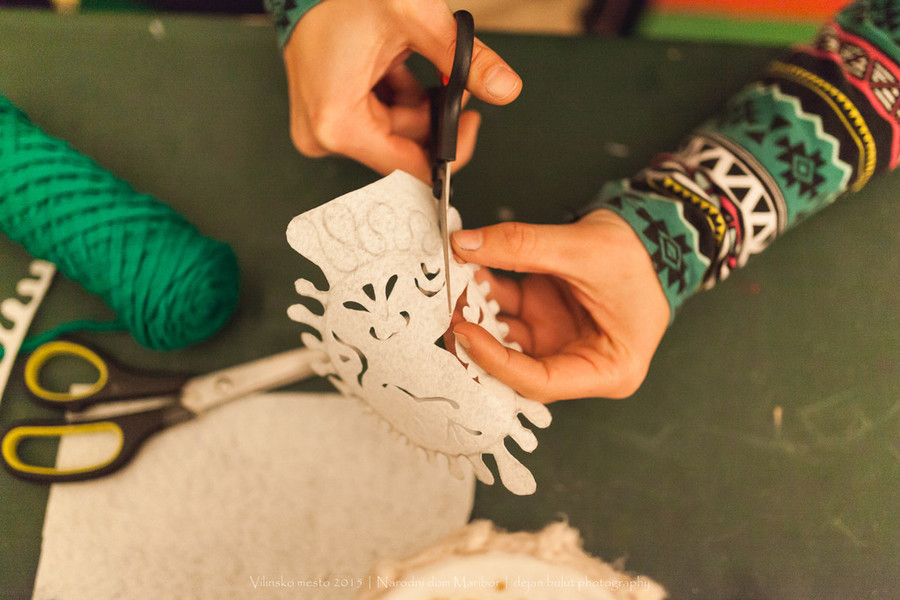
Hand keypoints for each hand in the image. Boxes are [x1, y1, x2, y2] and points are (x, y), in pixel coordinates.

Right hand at [282, 0, 522, 180]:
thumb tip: (504, 88)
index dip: (448, 150)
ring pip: (391, 131)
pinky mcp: (324, 115)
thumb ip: (465, 59)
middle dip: (430, 112)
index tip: (469, 126)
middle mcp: (322, 134)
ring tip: (406, 57)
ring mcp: (320, 126)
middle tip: (448, 75)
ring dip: (411, 99)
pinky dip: (392, 94)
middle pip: (401, 146)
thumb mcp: (415, 19)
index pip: (408, 167)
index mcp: (338, 123)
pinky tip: (390, 64)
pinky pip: (373, 118)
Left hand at [449, 210, 669, 402]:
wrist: (655, 232)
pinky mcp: (544, 317)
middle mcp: (578, 362)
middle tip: (449, 312)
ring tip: (456, 282)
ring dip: (479, 312)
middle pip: (517, 367)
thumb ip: (522, 247)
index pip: (541, 383)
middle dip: (480, 341)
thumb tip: (464, 244)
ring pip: (505, 337)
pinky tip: (470, 270)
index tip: (467, 333)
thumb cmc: (640, 256)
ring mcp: (557, 340)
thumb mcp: (583, 249)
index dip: (498, 364)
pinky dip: (487, 293)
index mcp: (607, 370)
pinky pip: (508, 311)